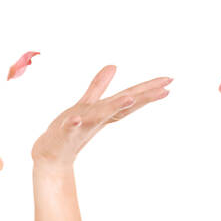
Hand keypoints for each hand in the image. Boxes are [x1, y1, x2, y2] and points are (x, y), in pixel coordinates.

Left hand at [31, 66, 171, 166]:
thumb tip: (113, 66)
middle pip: (123, 106)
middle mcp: (98, 118)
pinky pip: (69, 128)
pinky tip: (75, 118)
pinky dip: (74, 123)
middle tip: (165, 89)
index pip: (130, 98)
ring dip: (115, 107)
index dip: (148, 90)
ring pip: (101, 115)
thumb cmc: (69, 130)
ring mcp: (83, 126)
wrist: (50, 155)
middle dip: (143, 97)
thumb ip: (99, 86)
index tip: (169, 81)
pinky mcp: (65, 133)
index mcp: (104, 111)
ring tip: (130, 98)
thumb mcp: (86, 104)